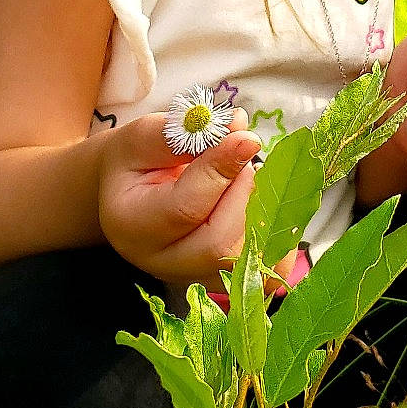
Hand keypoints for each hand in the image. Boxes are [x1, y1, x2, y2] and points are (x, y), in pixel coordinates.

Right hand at [99, 106, 264, 288]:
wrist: (129, 194)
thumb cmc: (135, 161)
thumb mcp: (145, 137)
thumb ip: (188, 134)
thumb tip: (240, 128)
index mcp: (134, 225)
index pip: (186, 208)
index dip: (222, 170)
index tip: (246, 138)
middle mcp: (163, 261)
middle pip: (220, 244)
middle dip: (244, 193)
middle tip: (241, 157)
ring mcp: (195, 277)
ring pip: (247, 259)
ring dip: (262, 210)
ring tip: (245, 178)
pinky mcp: (224, 279)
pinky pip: (266, 269)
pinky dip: (277, 234)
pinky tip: (264, 202)